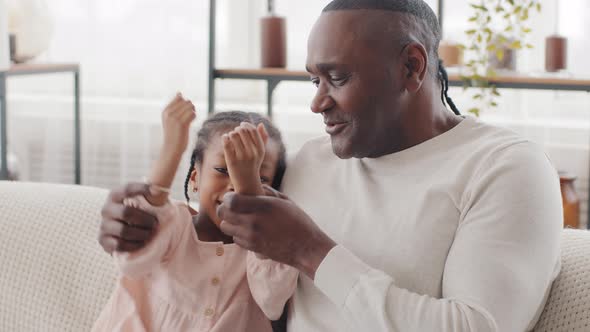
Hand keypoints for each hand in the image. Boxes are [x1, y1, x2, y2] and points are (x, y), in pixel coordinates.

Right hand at [98, 183, 158, 253]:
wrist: (122, 234)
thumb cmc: (137, 214)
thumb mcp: (142, 202)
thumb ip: (150, 196)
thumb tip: (161, 191)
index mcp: (115, 195)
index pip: (127, 189)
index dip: (141, 189)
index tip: (157, 191)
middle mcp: (107, 209)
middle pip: (126, 212)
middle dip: (144, 219)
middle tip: (155, 223)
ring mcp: (104, 225)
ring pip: (124, 231)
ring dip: (141, 234)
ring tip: (149, 233)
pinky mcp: (104, 241)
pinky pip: (120, 245)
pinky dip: (134, 245)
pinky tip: (142, 242)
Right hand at [161, 93, 195, 153]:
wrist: (171, 148)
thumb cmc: (173, 133)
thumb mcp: (170, 118)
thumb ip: (175, 106)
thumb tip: (179, 92)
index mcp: (165, 111)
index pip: (179, 98)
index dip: (185, 103)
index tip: (183, 112)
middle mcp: (169, 113)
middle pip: (186, 101)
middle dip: (190, 107)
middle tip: (188, 116)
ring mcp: (175, 118)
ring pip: (190, 106)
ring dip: (193, 111)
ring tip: (189, 119)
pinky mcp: (182, 124)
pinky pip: (192, 113)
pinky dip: (194, 116)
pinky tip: (190, 122)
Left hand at [216, 187, 336, 278]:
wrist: (306, 248)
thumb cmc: (299, 222)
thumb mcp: (285, 201)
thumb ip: (267, 192)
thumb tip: (255, 186)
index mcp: (263, 206)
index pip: (230, 201)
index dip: (228, 197)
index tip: (234, 196)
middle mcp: (253, 222)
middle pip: (223, 214)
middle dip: (225, 208)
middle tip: (234, 207)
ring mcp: (251, 237)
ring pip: (226, 227)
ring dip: (230, 222)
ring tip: (241, 219)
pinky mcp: (252, 248)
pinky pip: (235, 239)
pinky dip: (238, 234)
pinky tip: (249, 231)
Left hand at [222, 122, 267, 194]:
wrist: (247, 182)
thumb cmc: (253, 165)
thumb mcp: (260, 153)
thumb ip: (263, 138)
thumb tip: (261, 124)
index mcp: (260, 149)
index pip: (252, 130)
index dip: (246, 124)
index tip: (241, 125)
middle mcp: (252, 152)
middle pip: (242, 131)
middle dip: (237, 129)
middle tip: (235, 133)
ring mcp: (242, 157)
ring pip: (233, 135)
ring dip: (230, 134)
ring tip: (230, 138)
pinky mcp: (232, 160)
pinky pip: (226, 142)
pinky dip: (224, 137)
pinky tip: (225, 138)